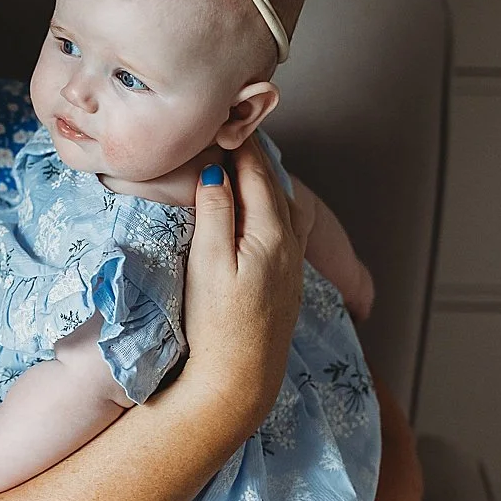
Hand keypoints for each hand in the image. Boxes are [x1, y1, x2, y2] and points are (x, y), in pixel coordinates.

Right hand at [178, 143, 312, 431]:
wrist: (239, 383)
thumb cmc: (217, 324)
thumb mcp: (208, 262)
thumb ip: (215, 212)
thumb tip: (218, 170)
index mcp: (271, 234)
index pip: (257, 174)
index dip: (241, 144)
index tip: (226, 117)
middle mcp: (290, 245)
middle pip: (274, 187)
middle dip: (254, 157)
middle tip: (232, 130)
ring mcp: (291, 266)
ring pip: (283, 208)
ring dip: (264, 182)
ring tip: (243, 163)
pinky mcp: (286, 284)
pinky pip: (285, 228)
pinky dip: (271, 206)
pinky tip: (259, 209)